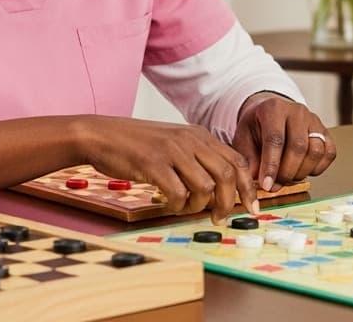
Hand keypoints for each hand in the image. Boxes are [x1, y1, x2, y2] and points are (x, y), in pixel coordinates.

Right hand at [76, 116, 255, 223]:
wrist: (101, 135)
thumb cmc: (136, 144)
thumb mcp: (174, 143)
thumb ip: (197, 159)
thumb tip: (219, 188)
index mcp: (199, 135)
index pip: (238, 161)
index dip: (248, 187)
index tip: (251, 207)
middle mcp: (191, 140)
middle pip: (228, 175)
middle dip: (229, 202)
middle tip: (220, 218)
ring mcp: (173, 151)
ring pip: (206, 186)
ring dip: (199, 206)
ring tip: (185, 209)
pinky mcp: (154, 164)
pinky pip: (178, 193)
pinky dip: (177, 206)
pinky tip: (168, 205)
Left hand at [232, 92, 336, 191]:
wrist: (271, 112)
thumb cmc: (256, 126)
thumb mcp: (243, 138)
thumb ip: (249, 160)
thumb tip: (259, 184)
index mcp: (274, 109)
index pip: (275, 139)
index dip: (271, 165)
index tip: (266, 184)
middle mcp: (297, 112)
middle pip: (298, 147)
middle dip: (286, 172)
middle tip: (276, 185)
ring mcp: (314, 120)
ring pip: (316, 151)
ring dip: (302, 171)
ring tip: (288, 177)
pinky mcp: (325, 131)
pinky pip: (329, 153)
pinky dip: (317, 168)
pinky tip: (303, 170)